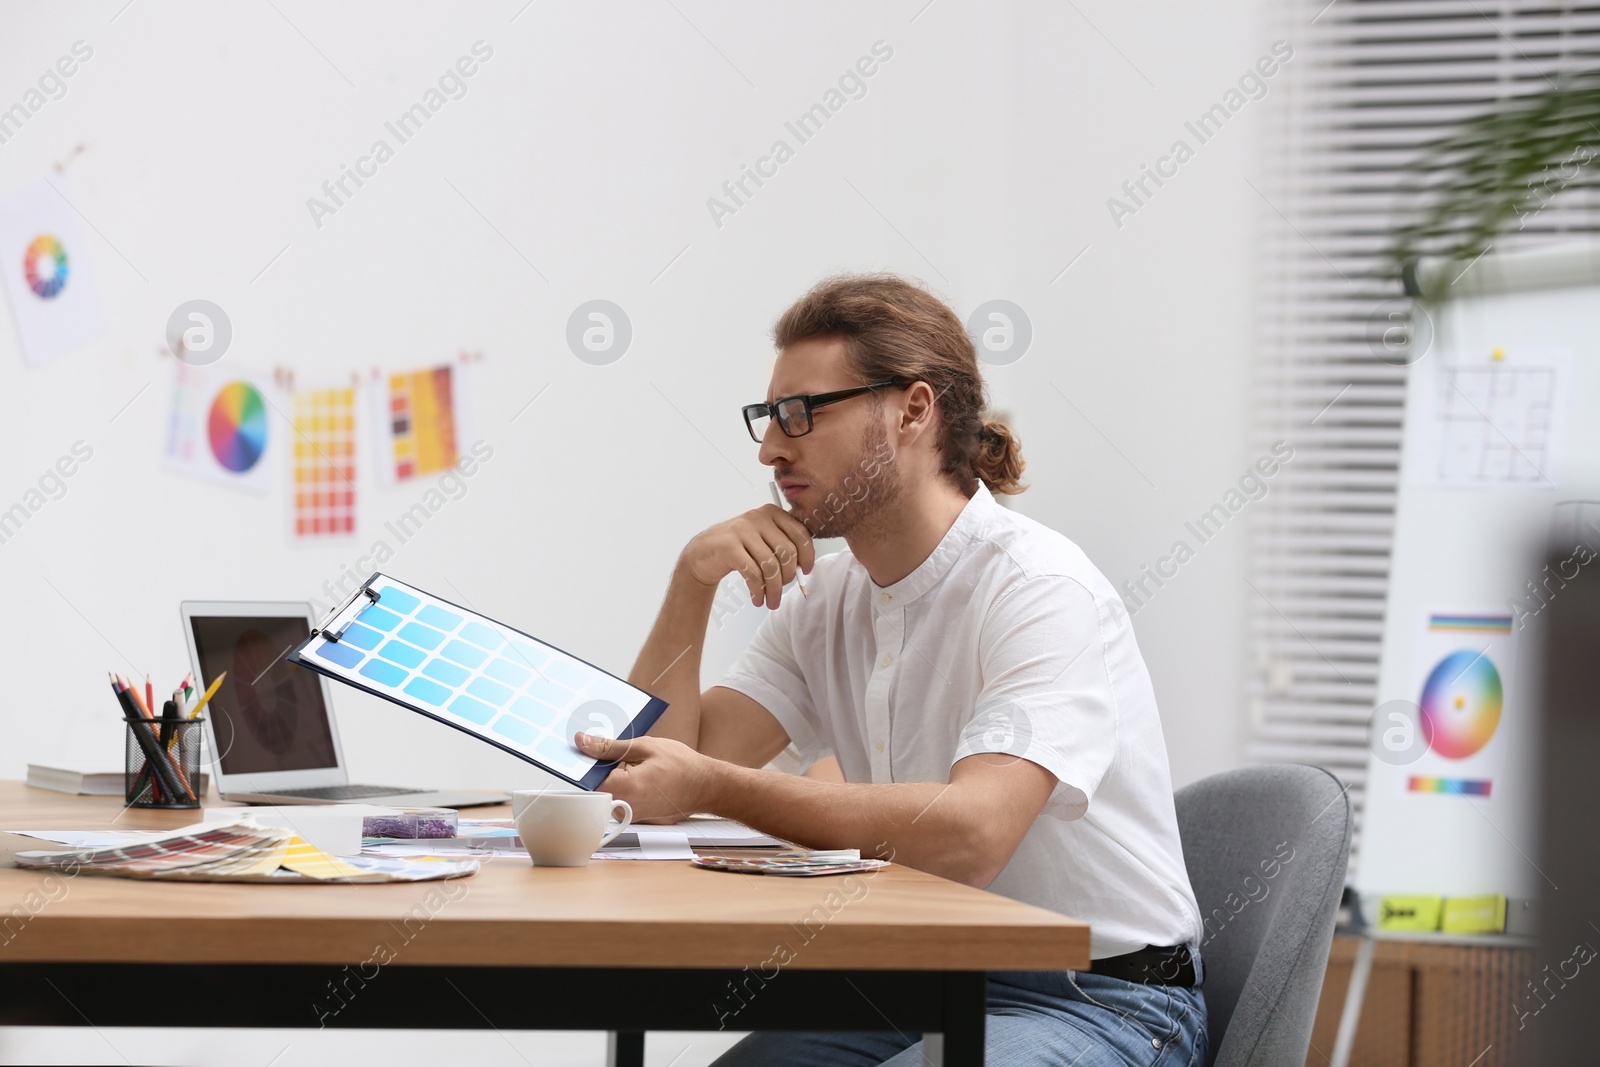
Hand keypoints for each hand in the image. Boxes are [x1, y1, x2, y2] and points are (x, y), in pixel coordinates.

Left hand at [575, 732, 720, 822]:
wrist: (706, 786)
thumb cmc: (682, 766)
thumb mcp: (644, 747)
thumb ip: (609, 747)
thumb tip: (582, 742)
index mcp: (624, 789)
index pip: (585, 778)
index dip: (580, 762)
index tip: (580, 749)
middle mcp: (623, 808)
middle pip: (593, 786)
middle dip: (597, 767)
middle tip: (612, 751)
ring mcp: (629, 815)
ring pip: (605, 792)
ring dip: (611, 776)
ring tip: (633, 763)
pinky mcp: (634, 816)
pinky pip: (617, 798)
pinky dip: (621, 784)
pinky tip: (638, 773)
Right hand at [680, 504, 814, 610]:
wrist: (702, 553)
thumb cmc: (738, 549)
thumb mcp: (763, 540)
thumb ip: (783, 546)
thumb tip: (803, 568)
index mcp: (771, 513)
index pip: (800, 534)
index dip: (808, 556)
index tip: (805, 572)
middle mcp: (758, 517)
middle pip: (787, 553)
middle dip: (788, 578)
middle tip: (781, 592)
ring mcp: (742, 531)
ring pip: (770, 566)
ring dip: (773, 590)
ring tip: (770, 601)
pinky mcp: (728, 547)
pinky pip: (753, 574)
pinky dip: (758, 590)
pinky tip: (757, 598)